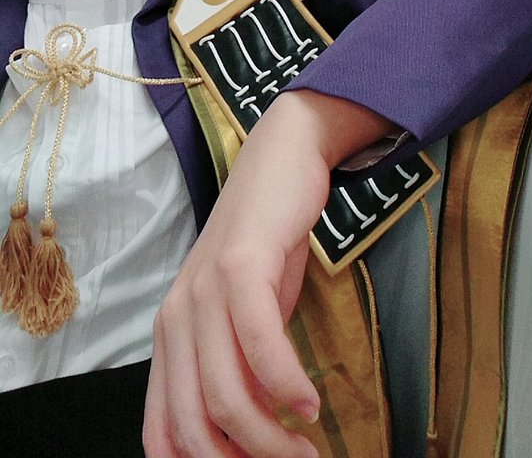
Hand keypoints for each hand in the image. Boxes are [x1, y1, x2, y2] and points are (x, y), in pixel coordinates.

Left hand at [144, 90, 389, 457]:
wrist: (281, 161)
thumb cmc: (267, 245)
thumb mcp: (247, 318)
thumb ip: (241, 371)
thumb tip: (254, 439)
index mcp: (170, 338)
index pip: (162, 433)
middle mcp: (176, 319)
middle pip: (195, 425)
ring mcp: (204, 292)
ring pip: (228, 394)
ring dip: (273, 438)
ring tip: (309, 450)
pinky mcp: (240, 267)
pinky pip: (260, 344)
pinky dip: (288, 385)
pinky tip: (311, 403)